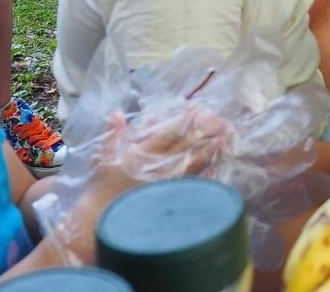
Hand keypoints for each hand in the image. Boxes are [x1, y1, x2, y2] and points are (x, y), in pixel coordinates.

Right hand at [50, 109, 232, 261]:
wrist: (102, 219)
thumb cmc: (103, 187)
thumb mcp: (105, 157)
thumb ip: (113, 134)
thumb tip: (117, 113)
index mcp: (144, 153)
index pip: (168, 132)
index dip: (184, 120)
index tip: (199, 110)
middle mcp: (160, 166)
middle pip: (186, 145)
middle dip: (205, 132)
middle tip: (222, 121)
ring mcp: (168, 182)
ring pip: (195, 162)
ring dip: (211, 149)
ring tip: (227, 139)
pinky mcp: (172, 197)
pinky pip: (193, 183)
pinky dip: (207, 174)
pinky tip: (219, 166)